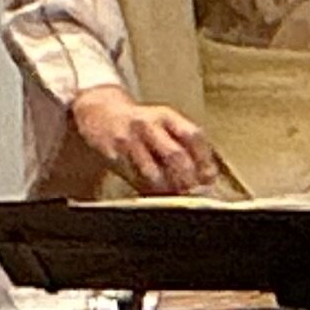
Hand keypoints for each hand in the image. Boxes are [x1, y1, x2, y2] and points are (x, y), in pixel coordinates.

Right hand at [69, 85, 219, 195]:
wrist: (100, 112)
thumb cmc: (139, 123)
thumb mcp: (163, 123)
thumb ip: (183, 143)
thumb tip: (204, 175)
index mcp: (166, 116)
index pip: (193, 136)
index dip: (205, 159)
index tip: (210, 177)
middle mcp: (148, 125)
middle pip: (174, 154)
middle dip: (187, 177)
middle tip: (195, 192)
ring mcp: (128, 140)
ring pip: (152, 170)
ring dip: (167, 187)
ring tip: (177, 196)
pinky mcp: (112, 155)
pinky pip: (132, 176)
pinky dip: (146, 188)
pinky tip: (156, 194)